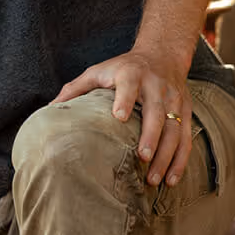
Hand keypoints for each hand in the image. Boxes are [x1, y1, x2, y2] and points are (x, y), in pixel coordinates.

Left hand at [53, 50, 192, 188]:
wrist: (162, 54)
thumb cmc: (123, 67)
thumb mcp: (98, 71)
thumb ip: (75, 88)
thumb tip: (49, 108)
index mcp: (131, 74)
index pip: (129, 85)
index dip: (124, 99)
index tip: (119, 117)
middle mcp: (156, 86)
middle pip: (156, 112)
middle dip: (151, 135)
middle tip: (142, 157)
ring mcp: (174, 100)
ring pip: (174, 130)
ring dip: (166, 155)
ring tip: (153, 178)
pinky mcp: (185, 112)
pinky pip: (185, 139)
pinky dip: (180, 161)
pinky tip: (171, 180)